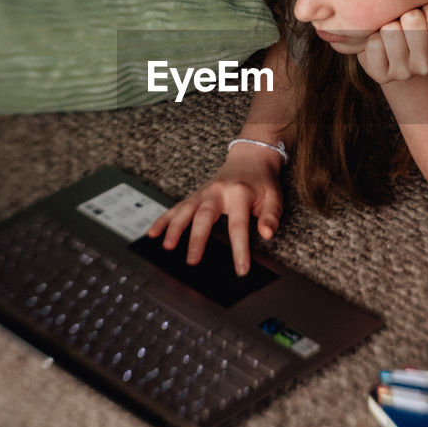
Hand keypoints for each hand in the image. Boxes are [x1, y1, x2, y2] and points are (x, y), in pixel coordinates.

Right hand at [144, 146, 283, 275]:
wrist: (250, 158)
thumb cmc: (262, 181)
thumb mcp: (274, 196)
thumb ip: (271, 216)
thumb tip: (267, 233)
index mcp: (239, 193)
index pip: (238, 224)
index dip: (239, 248)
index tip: (241, 268)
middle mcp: (218, 192)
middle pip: (204, 216)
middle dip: (197, 239)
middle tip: (192, 261)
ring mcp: (204, 193)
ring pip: (185, 210)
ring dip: (174, 228)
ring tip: (167, 246)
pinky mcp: (195, 196)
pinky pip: (176, 207)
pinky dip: (164, 220)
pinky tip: (153, 232)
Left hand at [356, 3, 427, 84]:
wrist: (393, 54)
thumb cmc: (418, 27)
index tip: (425, 12)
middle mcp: (426, 65)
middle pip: (412, 19)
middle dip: (406, 13)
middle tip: (405, 21)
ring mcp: (403, 72)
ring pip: (391, 30)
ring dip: (388, 24)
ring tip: (391, 32)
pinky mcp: (381, 75)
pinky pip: (374, 44)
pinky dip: (373, 38)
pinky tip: (379, 42)